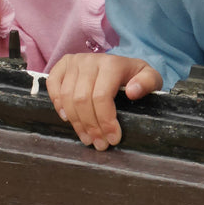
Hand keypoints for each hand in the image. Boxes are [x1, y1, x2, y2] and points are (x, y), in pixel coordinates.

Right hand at [46, 52, 161, 150]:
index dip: (105, 121)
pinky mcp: (62, 65)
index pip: (102, 96)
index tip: (113, 139)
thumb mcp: (150, 78)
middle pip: (82, 100)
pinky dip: (57, 104)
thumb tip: (133, 92)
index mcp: (112, 63)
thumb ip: (148, 82)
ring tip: (87, 138)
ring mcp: (75, 62)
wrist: (121, 65)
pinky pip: (53, 85)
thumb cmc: (135, 76)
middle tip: (100, 144)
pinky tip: (68, 118)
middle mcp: (90, 60)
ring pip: (67, 97)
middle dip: (91, 127)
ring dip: (76, 123)